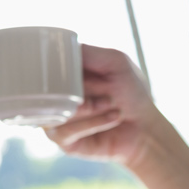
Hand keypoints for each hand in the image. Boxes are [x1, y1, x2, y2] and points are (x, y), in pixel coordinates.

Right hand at [44, 44, 158, 167]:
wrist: (144, 127)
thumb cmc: (130, 93)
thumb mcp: (115, 62)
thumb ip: (89, 53)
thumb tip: (58, 49)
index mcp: (62, 75)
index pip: (44, 66)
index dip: (62, 68)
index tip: (85, 73)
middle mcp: (53, 95)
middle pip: (49, 88)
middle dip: (83, 90)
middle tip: (108, 95)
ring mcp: (54, 117)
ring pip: (57, 110)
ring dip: (89, 108)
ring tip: (112, 105)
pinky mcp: (61, 140)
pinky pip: (66, 130)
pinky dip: (93, 123)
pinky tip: (113, 118)